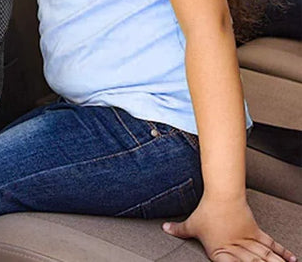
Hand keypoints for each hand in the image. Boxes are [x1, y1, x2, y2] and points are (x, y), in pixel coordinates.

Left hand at [163, 195, 296, 260]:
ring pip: (265, 259)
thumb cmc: (206, 211)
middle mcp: (238, 251)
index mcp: (222, 254)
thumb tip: (163, 228)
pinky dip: (282, 253)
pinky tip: (292, 259)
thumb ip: (179, 230)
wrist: (222, 195)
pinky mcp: (256, 233)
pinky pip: (271, 245)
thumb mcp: (191, 223)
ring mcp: (249, 242)